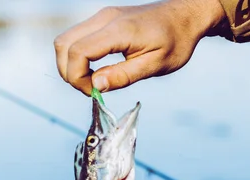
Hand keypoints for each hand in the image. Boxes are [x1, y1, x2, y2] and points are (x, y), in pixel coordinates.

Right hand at [53, 0, 225, 95]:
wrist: (185, 16)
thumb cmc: (176, 41)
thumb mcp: (155, 65)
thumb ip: (123, 76)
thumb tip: (96, 86)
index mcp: (119, 30)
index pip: (77, 52)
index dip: (77, 78)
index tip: (94, 92)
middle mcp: (104, 19)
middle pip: (63, 44)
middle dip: (68, 72)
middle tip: (90, 89)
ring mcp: (102, 16)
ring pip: (65, 40)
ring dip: (71, 65)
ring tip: (93, 81)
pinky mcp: (102, 20)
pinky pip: (77, 38)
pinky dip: (78, 57)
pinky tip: (95, 70)